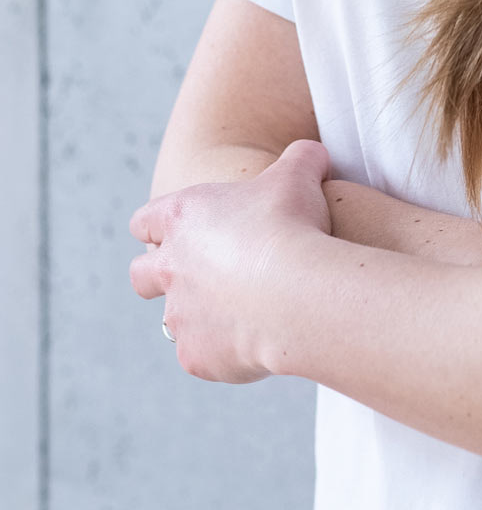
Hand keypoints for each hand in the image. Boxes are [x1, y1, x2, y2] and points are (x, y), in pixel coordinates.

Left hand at [128, 138, 332, 381]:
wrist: (297, 292)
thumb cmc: (292, 226)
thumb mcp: (300, 173)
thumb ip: (300, 159)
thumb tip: (314, 153)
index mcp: (183, 217)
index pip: (145, 220)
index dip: (159, 225)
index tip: (182, 230)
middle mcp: (169, 267)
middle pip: (140, 275)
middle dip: (160, 276)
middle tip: (199, 275)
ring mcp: (179, 316)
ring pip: (173, 320)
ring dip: (199, 315)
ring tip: (241, 311)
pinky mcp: (195, 356)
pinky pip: (202, 355)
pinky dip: (223, 350)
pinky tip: (256, 340)